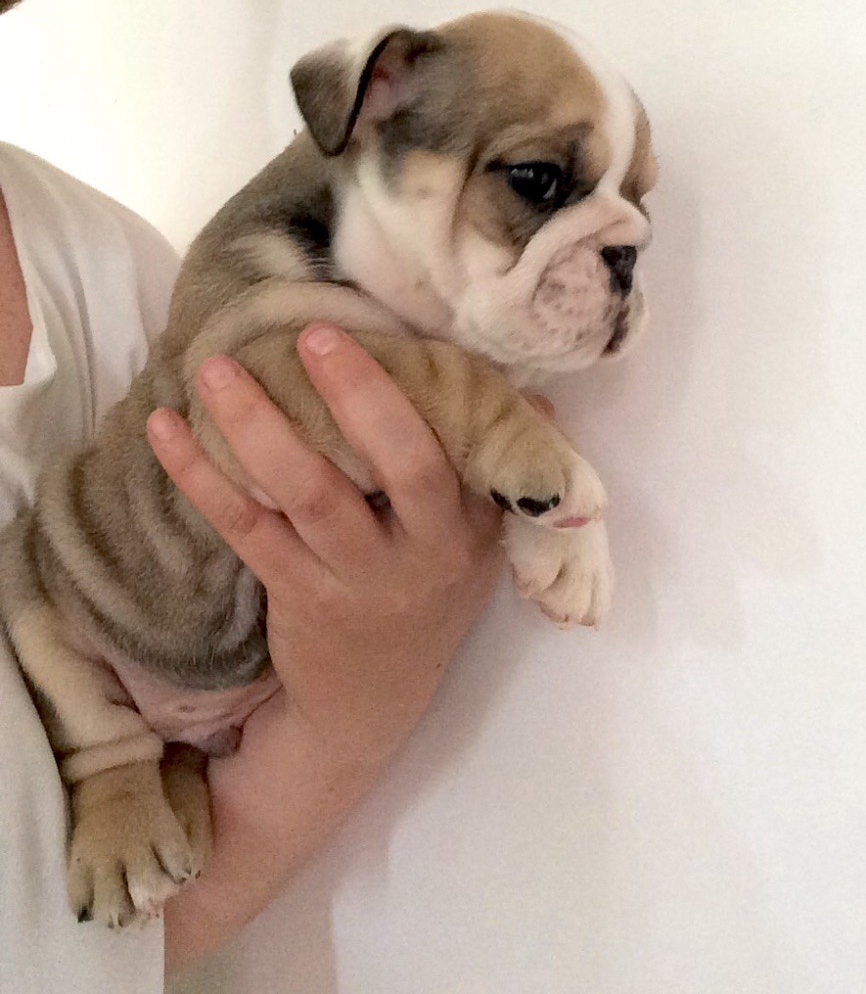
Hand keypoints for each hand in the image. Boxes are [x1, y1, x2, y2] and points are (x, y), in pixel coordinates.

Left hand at [148, 323, 502, 755]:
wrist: (373, 703)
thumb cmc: (426, 599)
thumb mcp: (479, 544)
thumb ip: (498, 471)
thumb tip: (530, 394)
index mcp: (469, 526)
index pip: (457, 449)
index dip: (419, 388)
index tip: (373, 330)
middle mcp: (424, 550)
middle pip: (396, 463)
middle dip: (357, 395)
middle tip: (308, 335)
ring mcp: (358, 577)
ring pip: (309, 493)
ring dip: (259, 427)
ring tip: (215, 370)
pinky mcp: (299, 596)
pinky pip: (247, 529)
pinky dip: (203, 477)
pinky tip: (166, 432)